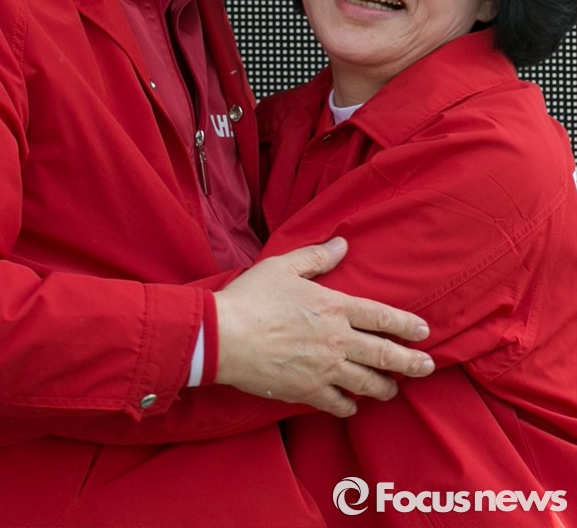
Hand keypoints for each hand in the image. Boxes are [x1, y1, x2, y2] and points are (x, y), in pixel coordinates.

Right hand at [213, 237, 433, 417]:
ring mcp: (324, 369)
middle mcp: (336, 340)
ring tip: (393, 390)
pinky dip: (349, 406)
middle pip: (384, 355)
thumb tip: (343, 244)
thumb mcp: (284, 266)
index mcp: (334, 307)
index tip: (424, 332)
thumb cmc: (252, 297)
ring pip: (366, 383)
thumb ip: (316, 256)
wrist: (223, 336)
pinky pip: (337, 404)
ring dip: (384, 388)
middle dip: (410, 363)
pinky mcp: (307, 391)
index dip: (405, 324)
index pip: (381, 316)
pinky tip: (352, 405)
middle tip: (428, 367)